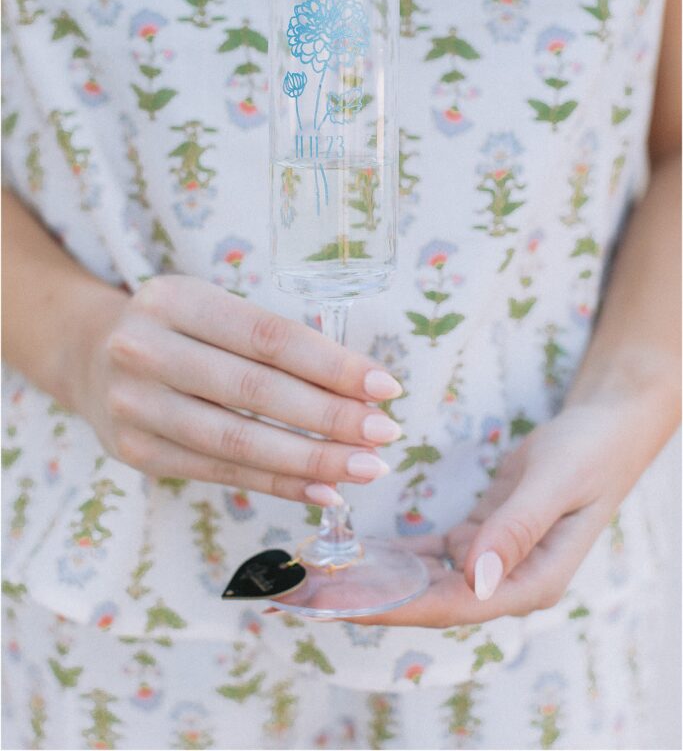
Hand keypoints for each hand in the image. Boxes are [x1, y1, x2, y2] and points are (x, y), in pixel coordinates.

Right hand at [70, 274, 402, 504]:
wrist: (89, 355)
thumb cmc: (177, 328)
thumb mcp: (213, 310)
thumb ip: (272, 343)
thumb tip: (360, 389)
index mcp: (176, 300)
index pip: (268, 337)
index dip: (331, 364)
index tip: (384, 386)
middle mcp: (146, 350)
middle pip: (255, 390)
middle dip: (329, 416)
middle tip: (385, 432)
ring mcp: (136, 405)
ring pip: (238, 440)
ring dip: (311, 460)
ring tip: (366, 467)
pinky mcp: (137, 452)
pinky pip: (221, 472)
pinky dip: (278, 484)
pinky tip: (325, 490)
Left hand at [351, 400, 647, 627]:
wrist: (607, 429)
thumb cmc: (589, 452)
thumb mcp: (554, 483)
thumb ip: (516, 530)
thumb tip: (474, 581)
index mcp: (532, 581)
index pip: (454, 605)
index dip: (397, 607)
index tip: (345, 606)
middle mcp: (509, 581)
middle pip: (431, 599)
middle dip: (374, 598)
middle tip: (313, 592)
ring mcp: (494, 561)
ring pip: (427, 579)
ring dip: (379, 578)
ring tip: (323, 574)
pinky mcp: (482, 537)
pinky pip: (432, 554)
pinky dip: (397, 554)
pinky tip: (359, 550)